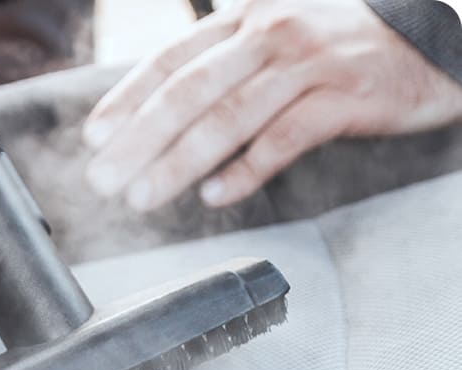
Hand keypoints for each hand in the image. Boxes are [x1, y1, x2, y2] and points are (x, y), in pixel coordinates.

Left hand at [84, 0, 461, 210]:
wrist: (427, 36)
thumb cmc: (336, 49)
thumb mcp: (273, 42)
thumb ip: (223, 72)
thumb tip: (165, 120)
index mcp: (242, 22)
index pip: (169, 61)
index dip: (126, 100)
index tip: (93, 138)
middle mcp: (268, 35)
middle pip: (188, 92)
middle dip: (139, 141)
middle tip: (103, 179)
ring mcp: (306, 64)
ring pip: (229, 116)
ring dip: (179, 161)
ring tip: (144, 197)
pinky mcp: (343, 97)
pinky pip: (285, 138)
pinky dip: (246, 170)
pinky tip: (214, 195)